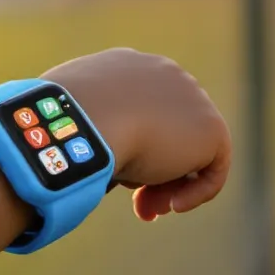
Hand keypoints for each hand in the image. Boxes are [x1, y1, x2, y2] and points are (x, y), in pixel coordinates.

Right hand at [45, 47, 231, 219]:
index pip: (141, 108)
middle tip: (134, 201)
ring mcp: (192, 98)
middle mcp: (165, 74)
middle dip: (153, 169)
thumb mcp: (66, 124)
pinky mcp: (211, 128)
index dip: (131, 144)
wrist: (83, 124)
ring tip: (147, 208)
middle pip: (169, 129)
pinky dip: (194, 193)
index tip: (114, 176)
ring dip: (167, 184)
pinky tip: (169, 206)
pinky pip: (213, 168)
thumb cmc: (61, 127)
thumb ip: (86, 132)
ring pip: (188, 151)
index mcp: (129, 66)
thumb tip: (82, 155)